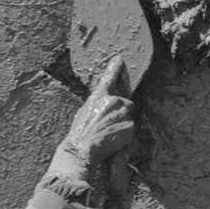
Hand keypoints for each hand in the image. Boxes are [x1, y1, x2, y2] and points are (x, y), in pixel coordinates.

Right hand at [48, 56, 134, 180]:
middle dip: (120, 112)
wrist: (82, 149)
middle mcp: (114, 100)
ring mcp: (123, 113)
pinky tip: (113, 140)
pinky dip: (125, 134)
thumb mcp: (84, 112)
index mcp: (100, 95)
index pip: (109, 77)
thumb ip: (96, 104)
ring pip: (128, 116)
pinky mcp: (130, 125)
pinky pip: (130, 128)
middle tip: (108, 125)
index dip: (115, 68)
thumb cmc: (79, 134)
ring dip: (122, 123)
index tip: (120, 59)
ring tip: (109, 134)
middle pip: (125, 103)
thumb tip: (103, 104)